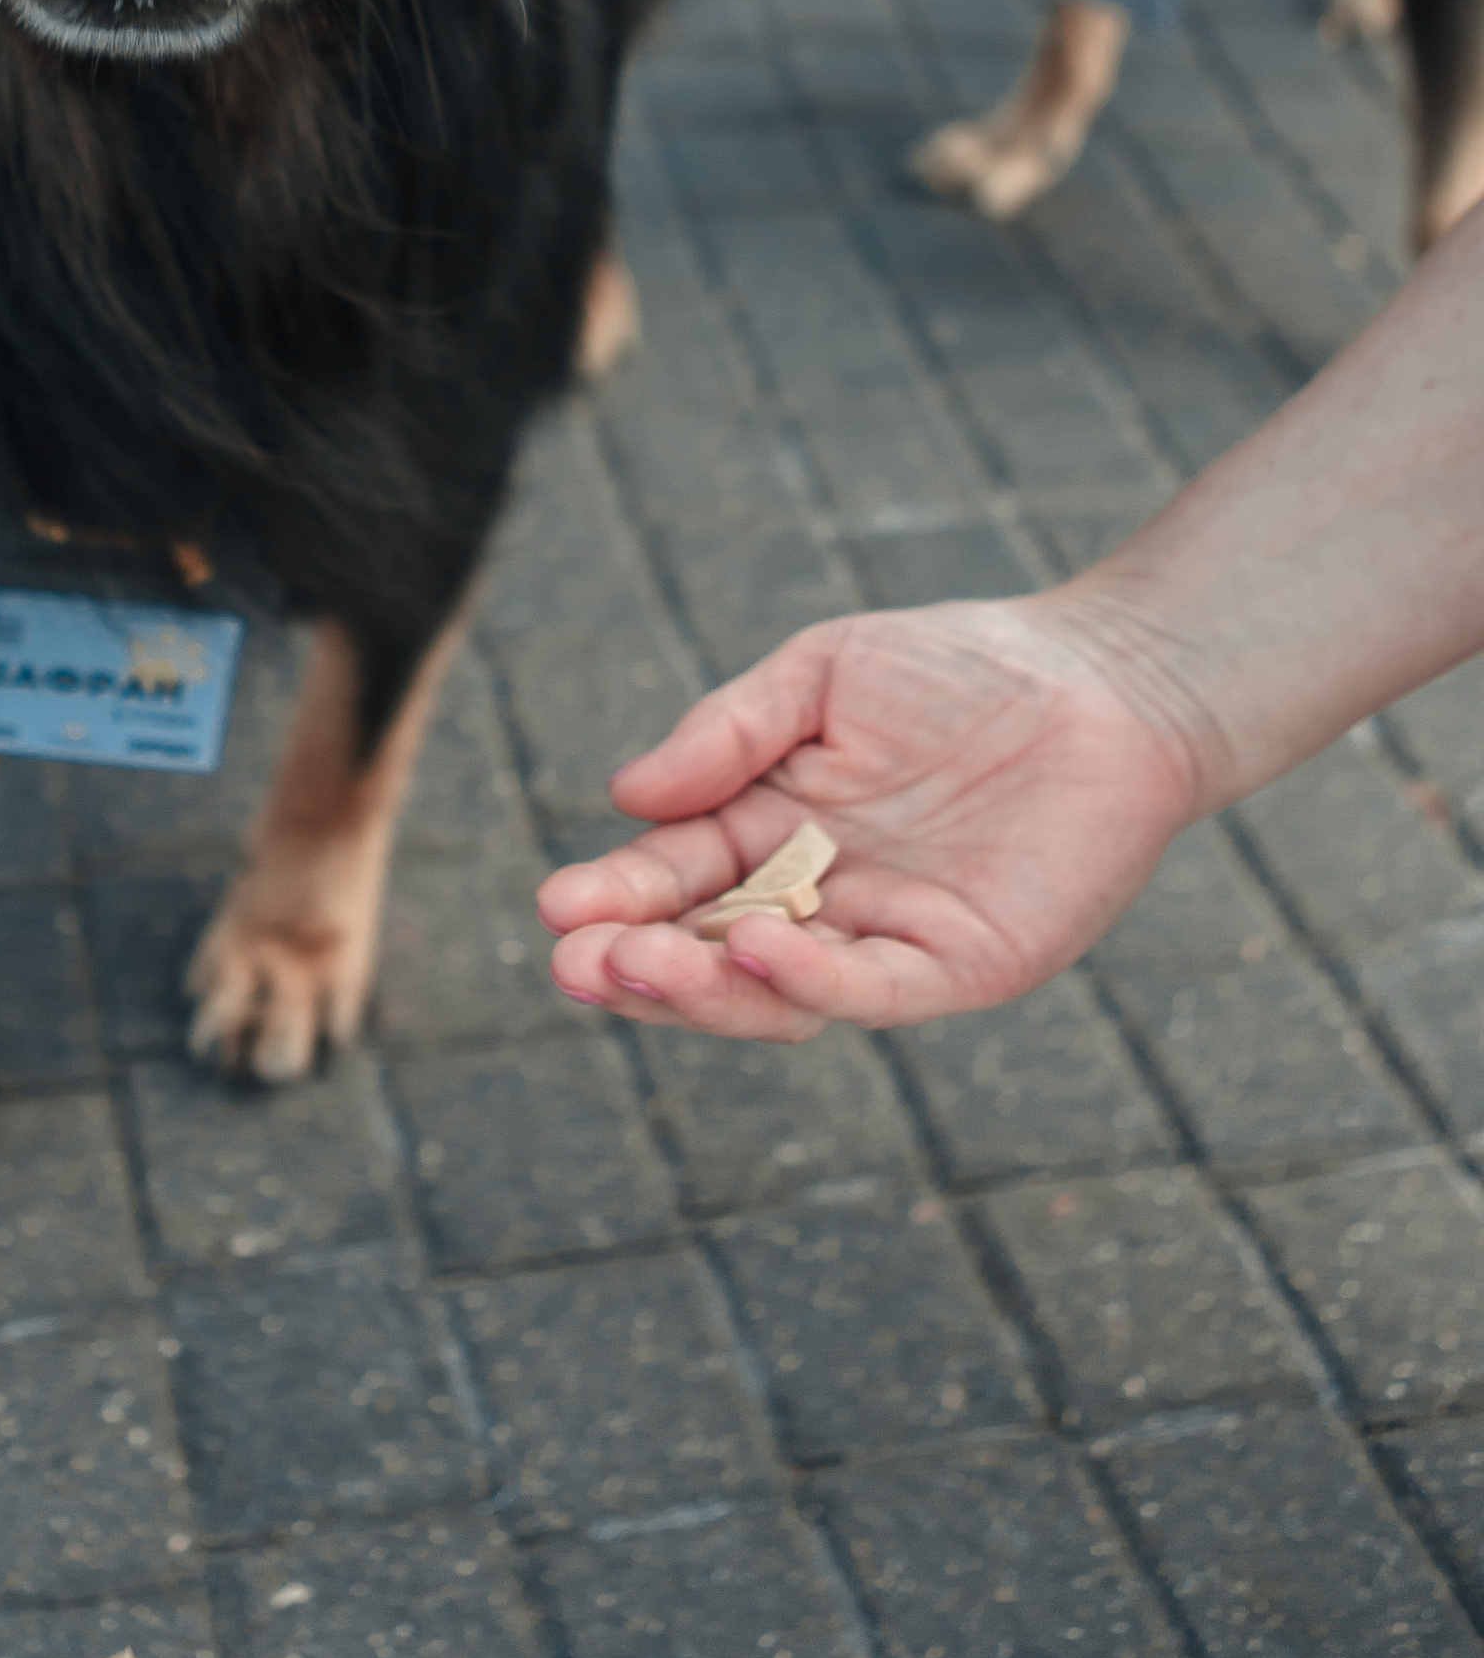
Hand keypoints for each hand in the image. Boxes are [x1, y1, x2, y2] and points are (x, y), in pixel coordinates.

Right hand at [533, 592, 1208, 1039]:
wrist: (1102, 679)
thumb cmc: (960, 666)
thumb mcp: (819, 675)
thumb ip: (726, 734)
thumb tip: (622, 796)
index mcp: (773, 832)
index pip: (675, 880)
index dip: (614, 898)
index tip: (555, 906)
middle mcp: (820, 900)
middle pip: (709, 953)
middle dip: (637, 966)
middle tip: (574, 961)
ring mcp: (888, 940)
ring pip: (779, 991)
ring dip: (703, 988)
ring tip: (638, 962)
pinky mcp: (962, 965)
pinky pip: (876, 989)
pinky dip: (811, 978)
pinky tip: (755, 945)